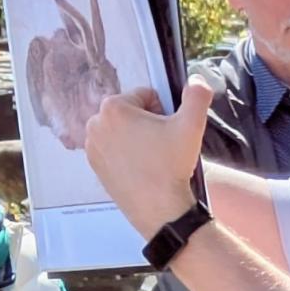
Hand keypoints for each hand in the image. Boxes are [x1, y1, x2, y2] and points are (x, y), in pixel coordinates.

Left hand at [84, 84, 214, 239]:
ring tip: (151, 157)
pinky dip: (127, 153)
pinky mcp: (94, 165)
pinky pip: (114, 148)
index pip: (145, 95)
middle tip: (160, 144)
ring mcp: (92, 146)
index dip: (162, 110)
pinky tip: (140, 167)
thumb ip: (197, 95)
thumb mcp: (192, 125)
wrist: (158, 209)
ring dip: (137, 137)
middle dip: (147, 122)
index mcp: (114, 108)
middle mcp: (95, 124)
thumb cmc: (171, 167)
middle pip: (131, 111)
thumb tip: (197, 81)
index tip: (166, 129)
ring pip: (123, 130)